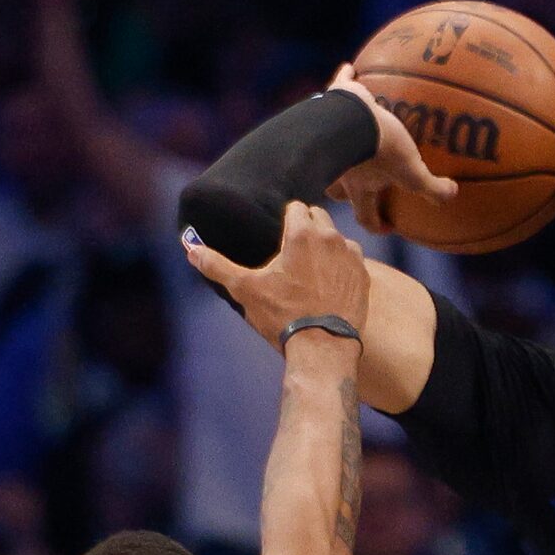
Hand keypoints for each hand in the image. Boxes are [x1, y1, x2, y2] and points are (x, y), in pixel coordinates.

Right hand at [182, 201, 368, 347]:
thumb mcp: (245, 289)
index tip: (279, 236)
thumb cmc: (283, 316)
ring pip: (337, 237)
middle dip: (306, 228)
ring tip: (310, 270)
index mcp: (303, 233)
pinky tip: (329, 284)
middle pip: (319, 216)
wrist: (323, 348)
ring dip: (326, 246)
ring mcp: (352, 256)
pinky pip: (352, 259)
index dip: (285, 219)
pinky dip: (341, 265)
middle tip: (292, 253)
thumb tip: (190, 249)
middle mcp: (332, 238)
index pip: (296, 206)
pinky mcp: (364, 276)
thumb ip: (217, 265)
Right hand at [325, 67, 458, 232]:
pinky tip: (352, 67)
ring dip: (343, 143)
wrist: (349, 117)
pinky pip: (338, 87)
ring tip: (352, 130)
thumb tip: (451, 195)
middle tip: (358, 180)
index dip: (375, 224)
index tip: (386, 226)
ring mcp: (332, 134)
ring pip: (331, 142)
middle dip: (344, 188)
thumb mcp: (410, 173)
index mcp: (358, 186)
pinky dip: (345, 78)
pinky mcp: (332, 103)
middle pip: (337, 185)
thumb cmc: (379, 150)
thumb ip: (431, 188)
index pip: (364, 215)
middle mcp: (341, 164)